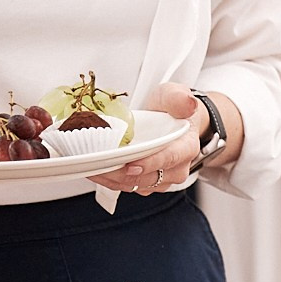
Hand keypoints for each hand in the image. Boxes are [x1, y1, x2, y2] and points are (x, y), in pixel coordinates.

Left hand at [87, 84, 242, 194]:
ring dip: (112, 179)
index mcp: (186, 148)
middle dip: (122, 173)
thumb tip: (188, 102)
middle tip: (99, 164)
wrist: (171, 120)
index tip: (130, 165)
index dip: (149, 164)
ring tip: (91, 167)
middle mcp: (177, 168)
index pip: (168, 159)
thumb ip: (180, 98)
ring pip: (135, 185)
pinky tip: (95, 170)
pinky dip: (110, 180)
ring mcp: (162, 178)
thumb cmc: (171, 109)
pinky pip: (127, 186)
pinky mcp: (147, 183)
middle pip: (148, 177)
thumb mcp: (175, 95)